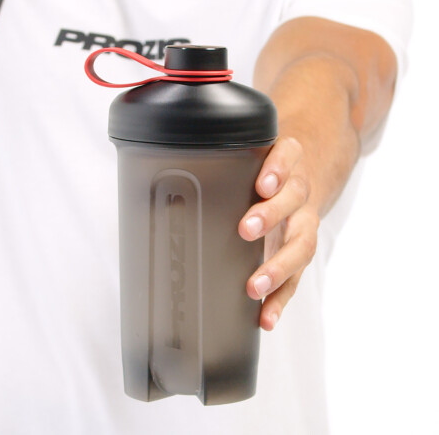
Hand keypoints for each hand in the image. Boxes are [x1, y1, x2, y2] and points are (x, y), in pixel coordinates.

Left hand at [238, 136, 319, 330]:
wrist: (297, 180)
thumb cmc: (261, 174)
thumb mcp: (247, 162)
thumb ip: (220, 172)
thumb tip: (169, 204)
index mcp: (286, 162)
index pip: (288, 156)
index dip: (278, 170)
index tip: (262, 185)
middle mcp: (298, 191)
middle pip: (294, 198)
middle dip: (271, 214)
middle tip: (246, 229)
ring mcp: (303, 222)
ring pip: (302, 242)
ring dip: (279, 266)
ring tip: (254, 286)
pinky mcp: (300, 251)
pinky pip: (298, 277)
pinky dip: (281, 298)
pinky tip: (266, 316)